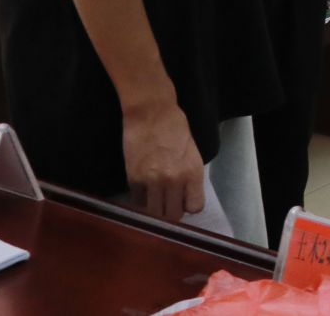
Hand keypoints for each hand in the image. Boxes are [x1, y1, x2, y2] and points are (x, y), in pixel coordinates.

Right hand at [122, 97, 204, 223]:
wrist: (151, 113)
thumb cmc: (175, 127)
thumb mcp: (192, 152)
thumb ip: (189, 176)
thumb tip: (184, 196)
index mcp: (193, 172)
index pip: (195, 207)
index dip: (189, 206)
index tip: (184, 202)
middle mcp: (174, 180)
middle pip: (173, 215)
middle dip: (171, 213)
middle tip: (167, 204)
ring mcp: (152, 181)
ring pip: (154, 213)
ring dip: (154, 210)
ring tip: (155, 201)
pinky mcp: (134, 179)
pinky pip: (137, 202)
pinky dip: (140, 201)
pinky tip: (143, 192)